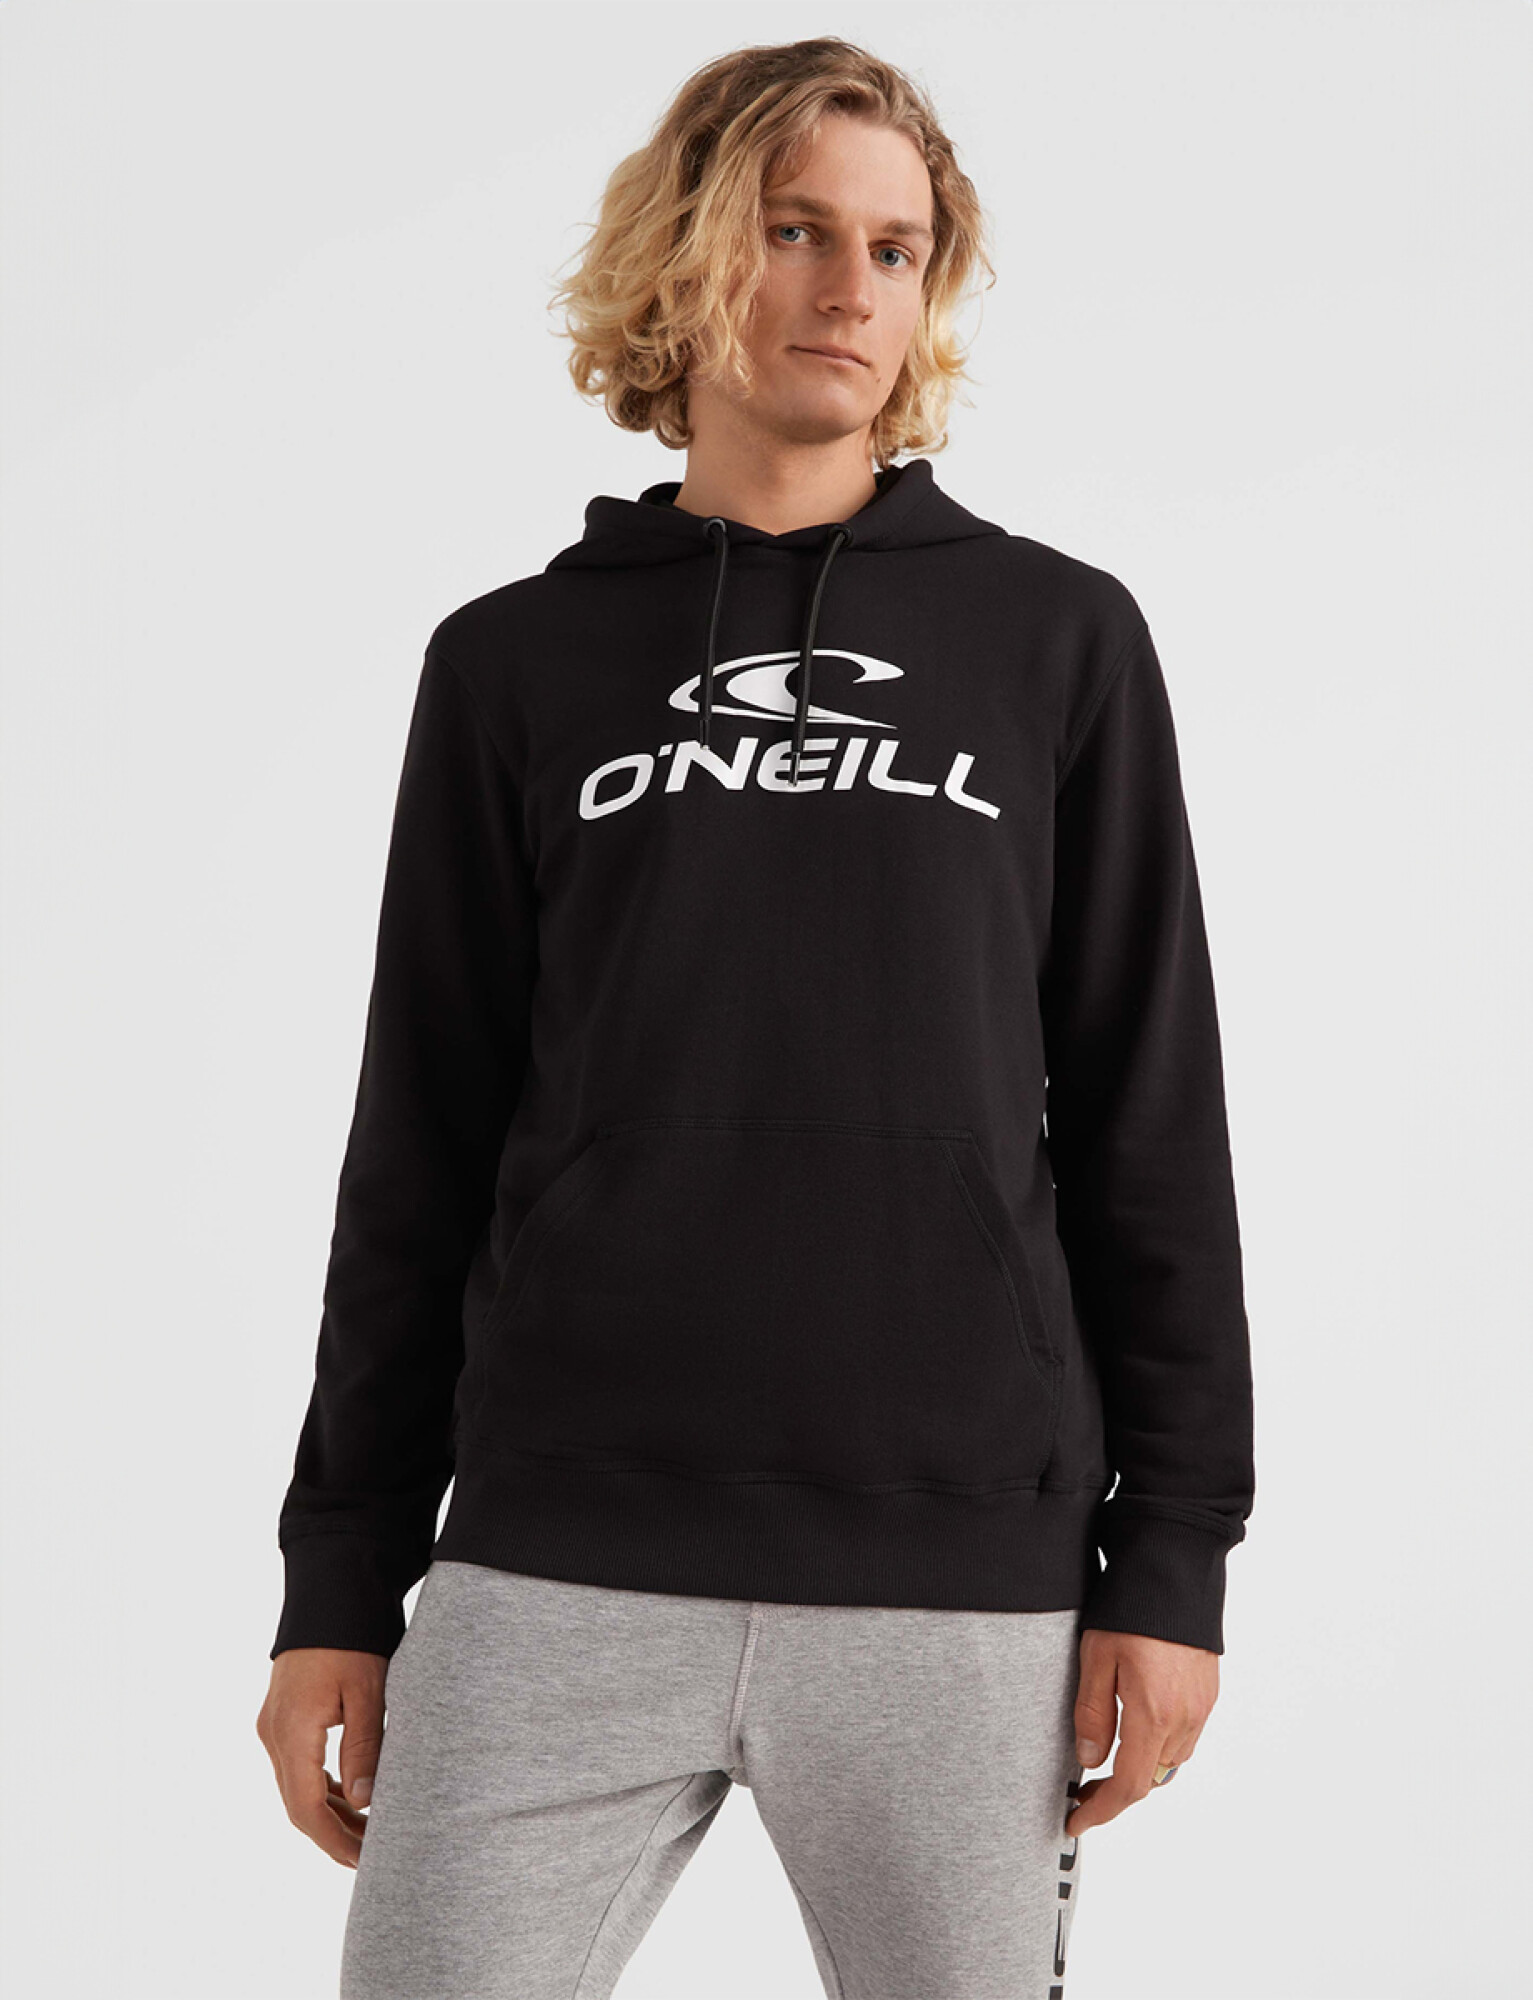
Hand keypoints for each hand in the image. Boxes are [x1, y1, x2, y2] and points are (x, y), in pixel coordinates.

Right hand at [256, 1649, 388, 1866]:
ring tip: (367, 1832)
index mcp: (292, 1731)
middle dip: (333, 1834)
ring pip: (296, 1787)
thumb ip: (364, 1748)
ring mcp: (274, 1725)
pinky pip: (298, 1765)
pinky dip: (322, 1787)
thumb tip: (365, 1804)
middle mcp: (273, 1733)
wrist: (330, 1589)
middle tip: (372, 1855)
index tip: (363, 1861)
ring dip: (328, 1813)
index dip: (333, 1841)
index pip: (305, 1808)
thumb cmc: (354, 1637)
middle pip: (298, 1803)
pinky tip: (350, 1797)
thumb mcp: (368, 1691)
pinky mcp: (282, 1716)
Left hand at [1066, 1627, 1217, 1836]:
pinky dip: (1159, 1748)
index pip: (1128, 1785)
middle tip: (1082, 1793)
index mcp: (1154, 1713)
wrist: (1176, 1570)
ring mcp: (1201, 1706)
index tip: (1075, 1821)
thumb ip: (1093, 1713)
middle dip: (1116, 1794)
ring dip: (1139, 1771)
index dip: (1101, 1811)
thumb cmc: (1132, 1608)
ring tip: (1105, 1763)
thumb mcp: (1096, 1657)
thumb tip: (1089, 1760)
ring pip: (1169, 1762)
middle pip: (1150, 1780)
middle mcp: (1184, 1718)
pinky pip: (1185, 1738)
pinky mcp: (1208, 1693)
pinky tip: (1137, 1732)